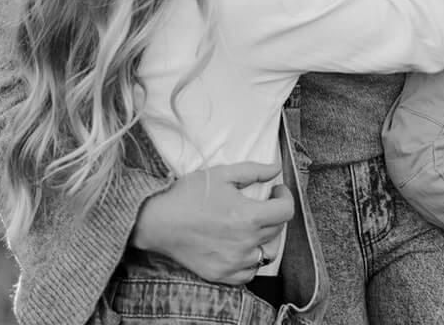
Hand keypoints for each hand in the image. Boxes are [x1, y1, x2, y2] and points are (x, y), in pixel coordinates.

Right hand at [130, 161, 293, 282]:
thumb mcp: (222, 174)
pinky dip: (250, 260)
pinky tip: (241, 246)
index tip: (276, 190)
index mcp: (249, 216)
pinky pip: (249, 272)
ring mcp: (234, 261)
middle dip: (274, 213)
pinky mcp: (221, 274)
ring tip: (252, 226)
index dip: (285, 196)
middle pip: (277, 230)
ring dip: (266, 238)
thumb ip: (254, 171)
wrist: (157, 221)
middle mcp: (245, 242)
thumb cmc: (188, 195)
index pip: (286, 211)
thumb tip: (276, 169)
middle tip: (262, 203)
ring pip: (267, 253)